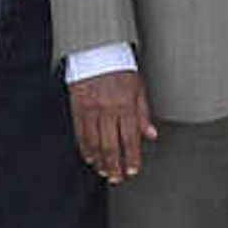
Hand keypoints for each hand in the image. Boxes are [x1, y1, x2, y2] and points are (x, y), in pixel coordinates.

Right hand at [71, 67, 153, 181]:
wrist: (96, 49)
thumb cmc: (120, 68)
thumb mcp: (138, 87)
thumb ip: (144, 113)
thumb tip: (151, 135)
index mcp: (126, 104)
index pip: (130, 138)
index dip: (131, 157)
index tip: (132, 170)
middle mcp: (108, 109)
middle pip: (111, 145)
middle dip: (115, 165)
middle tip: (117, 178)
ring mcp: (90, 109)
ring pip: (94, 142)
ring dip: (99, 160)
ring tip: (104, 171)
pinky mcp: (77, 107)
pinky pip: (80, 133)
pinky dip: (85, 148)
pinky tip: (90, 157)